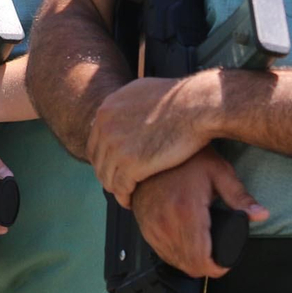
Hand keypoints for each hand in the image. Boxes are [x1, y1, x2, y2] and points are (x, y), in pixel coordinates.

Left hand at [88, 74, 215, 206]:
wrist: (195, 105)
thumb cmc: (179, 98)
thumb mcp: (142, 91)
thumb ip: (125, 103)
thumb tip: (119, 108)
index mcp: (106, 109)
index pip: (95, 142)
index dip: (104, 158)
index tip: (115, 168)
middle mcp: (105, 127)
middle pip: (98, 160)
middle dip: (108, 174)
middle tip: (120, 185)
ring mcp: (116, 146)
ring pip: (107, 176)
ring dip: (115, 188)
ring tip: (126, 195)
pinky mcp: (131, 163)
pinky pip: (120, 187)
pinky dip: (124, 197)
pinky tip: (131, 201)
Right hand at [129, 147, 267, 277]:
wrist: (154, 145)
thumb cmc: (188, 158)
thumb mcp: (219, 172)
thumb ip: (240, 197)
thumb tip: (262, 215)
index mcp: (186, 211)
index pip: (201, 260)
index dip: (218, 268)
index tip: (226, 261)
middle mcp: (165, 222)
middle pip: (188, 266)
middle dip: (206, 266)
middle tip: (218, 255)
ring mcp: (151, 224)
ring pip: (173, 261)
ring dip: (189, 261)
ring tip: (203, 248)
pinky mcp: (143, 224)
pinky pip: (160, 251)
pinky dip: (174, 253)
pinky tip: (185, 243)